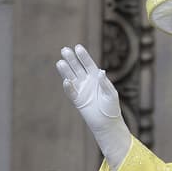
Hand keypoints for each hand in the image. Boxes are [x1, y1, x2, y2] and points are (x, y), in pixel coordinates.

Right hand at [55, 44, 131, 168]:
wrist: (106, 123)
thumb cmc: (111, 107)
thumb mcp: (111, 94)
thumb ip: (105, 83)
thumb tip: (100, 72)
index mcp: (96, 77)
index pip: (88, 64)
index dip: (83, 56)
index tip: (77, 47)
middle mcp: (87, 82)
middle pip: (77, 68)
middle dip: (71, 59)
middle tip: (64, 50)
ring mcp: (81, 90)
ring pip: (71, 77)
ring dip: (66, 70)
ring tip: (60, 62)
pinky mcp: (77, 100)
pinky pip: (71, 92)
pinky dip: (68, 87)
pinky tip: (66, 81)